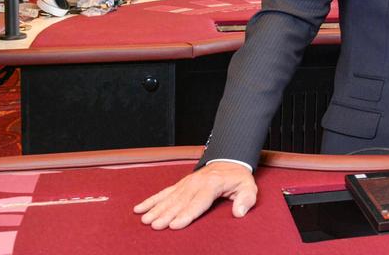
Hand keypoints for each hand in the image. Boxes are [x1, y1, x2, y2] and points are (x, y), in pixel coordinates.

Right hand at [133, 161, 258, 229]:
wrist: (230, 162)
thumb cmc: (239, 179)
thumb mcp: (248, 187)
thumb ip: (246, 199)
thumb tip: (239, 212)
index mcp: (212, 184)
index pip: (198, 202)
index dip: (187, 214)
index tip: (175, 225)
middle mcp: (196, 183)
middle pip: (180, 202)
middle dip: (167, 215)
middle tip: (155, 226)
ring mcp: (186, 183)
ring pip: (169, 198)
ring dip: (156, 209)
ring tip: (144, 220)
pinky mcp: (180, 185)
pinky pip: (163, 193)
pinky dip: (151, 201)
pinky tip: (139, 209)